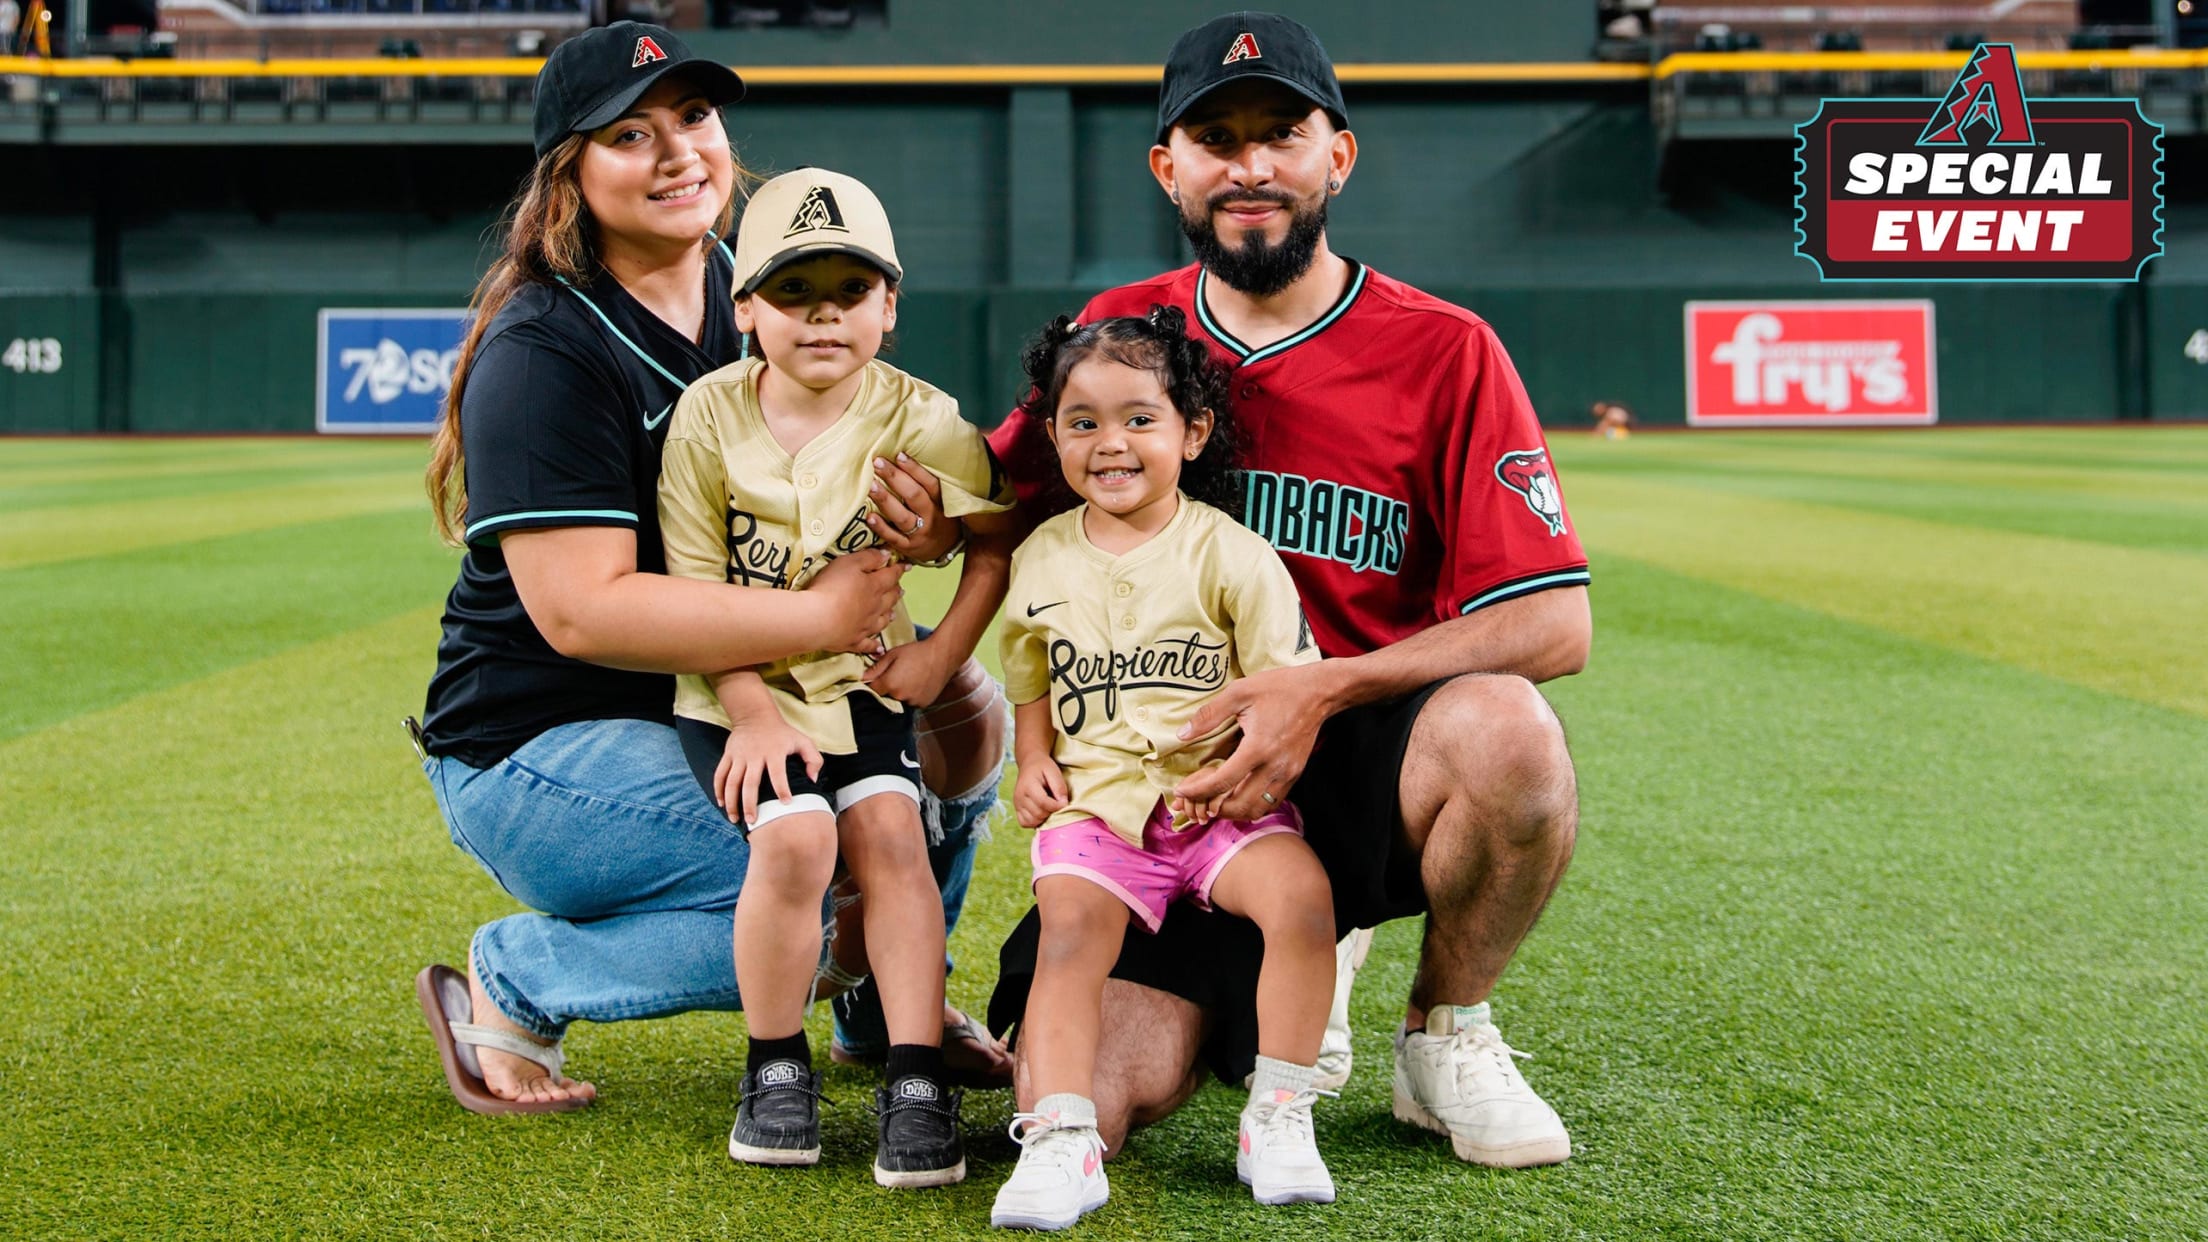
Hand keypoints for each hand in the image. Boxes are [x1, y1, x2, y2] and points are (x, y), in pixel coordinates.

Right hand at [714, 710, 823, 824]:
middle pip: (749, 783)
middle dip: (750, 804)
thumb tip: (812, 780)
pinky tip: (722, 804)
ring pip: (732, 782)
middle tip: (753, 821)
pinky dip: (718, 790)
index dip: (782, 789)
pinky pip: (720, 774)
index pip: (778, 773)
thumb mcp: (802, 741)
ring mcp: (739, 755)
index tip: (785, 804)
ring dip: (732, 802)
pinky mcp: (728, 755)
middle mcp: (755, 755)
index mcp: (774, 752)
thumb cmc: (783, 733)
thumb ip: (813, 760)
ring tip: (735, 819)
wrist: (755, 715)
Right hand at [802, 547, 903, 654]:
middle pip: (889, 599)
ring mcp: (865, 626)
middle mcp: (874, 608)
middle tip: (900, 590)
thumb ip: (869, 558)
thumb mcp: (850, 563)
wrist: (817, 620)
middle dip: (895, 592)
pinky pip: (867, 644)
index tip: (907, 566)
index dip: (899, 569)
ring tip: (893, 614)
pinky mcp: (853, 641)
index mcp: (874, 587)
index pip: (891, 576)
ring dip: (888, 616)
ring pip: (881, 621)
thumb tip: (887, 555)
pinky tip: (879, 648)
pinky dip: (875, 646)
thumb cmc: (832, 587)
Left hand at [862, 636, 955, 707]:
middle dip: (888, 687)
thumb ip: (876, 668)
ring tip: (911, 676)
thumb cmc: (916, 651)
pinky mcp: (924, 703)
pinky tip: (919, 682)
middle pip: (886, 696)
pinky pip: (912, 701)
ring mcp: (913, 702)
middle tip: (898, 673)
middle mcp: (900, 696)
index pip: (873, 690)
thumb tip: (862, 677)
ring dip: (901, 692)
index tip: (878, 677)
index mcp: (890, 684)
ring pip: (900, 699)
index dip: (874, 683)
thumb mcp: (893, 655)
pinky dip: (913, 694)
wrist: (942, 655)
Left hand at [865, 453, 960, 562]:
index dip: (915, 469)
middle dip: (894, 478)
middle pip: (914, 496)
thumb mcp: (940, 500)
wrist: (946, 550)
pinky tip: (869, 517)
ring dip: (885, 500)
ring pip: (902, 517)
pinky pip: (893, 538)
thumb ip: (924, 484)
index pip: (930, 483)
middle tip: (878, 463)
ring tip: (870, 485)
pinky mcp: (907, 547)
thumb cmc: (938, 517)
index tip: (899, 455)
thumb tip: (900, 457)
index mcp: (940, 501)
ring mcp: (919, 533)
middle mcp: (931, 516)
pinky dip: (881, 528)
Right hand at [1013, 756, 1069, 829]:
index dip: (1057, 806)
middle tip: (1056, 803)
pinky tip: (1041, 812)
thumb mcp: (1054, 771)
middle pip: (1038, 814)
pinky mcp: (1016, 809)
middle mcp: (1019, 796)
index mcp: (1028, 785)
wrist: (1029, 763)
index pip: (1043, 803)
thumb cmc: (1043, 767)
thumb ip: (1059, 787)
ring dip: (1043, 818)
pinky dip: (1034, 821)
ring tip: (1048, 807)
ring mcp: (1016, 804)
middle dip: (1051, 812)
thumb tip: (1063, 804)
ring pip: (1032, 821)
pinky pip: (1025, 823)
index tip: (1064, 802)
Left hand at [1172, 663, 1336, 821]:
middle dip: (1212, 807)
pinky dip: (1251, 805)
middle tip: (1194, 800)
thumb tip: (1182, 734)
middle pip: (1239, 805)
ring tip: (1214, 800)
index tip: (1180, 792)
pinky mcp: (1295, 774)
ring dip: (1232, 811)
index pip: (1222, 782)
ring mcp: (1287, 773)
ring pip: (1256, 809)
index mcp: (1258, 747)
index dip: (1197, 791)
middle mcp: (1274, 767)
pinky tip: (1237, 794)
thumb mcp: (1239, 692)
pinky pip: (1271, 802)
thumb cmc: (1279, 688)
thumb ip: (1209, 715)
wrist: (1319, 691)